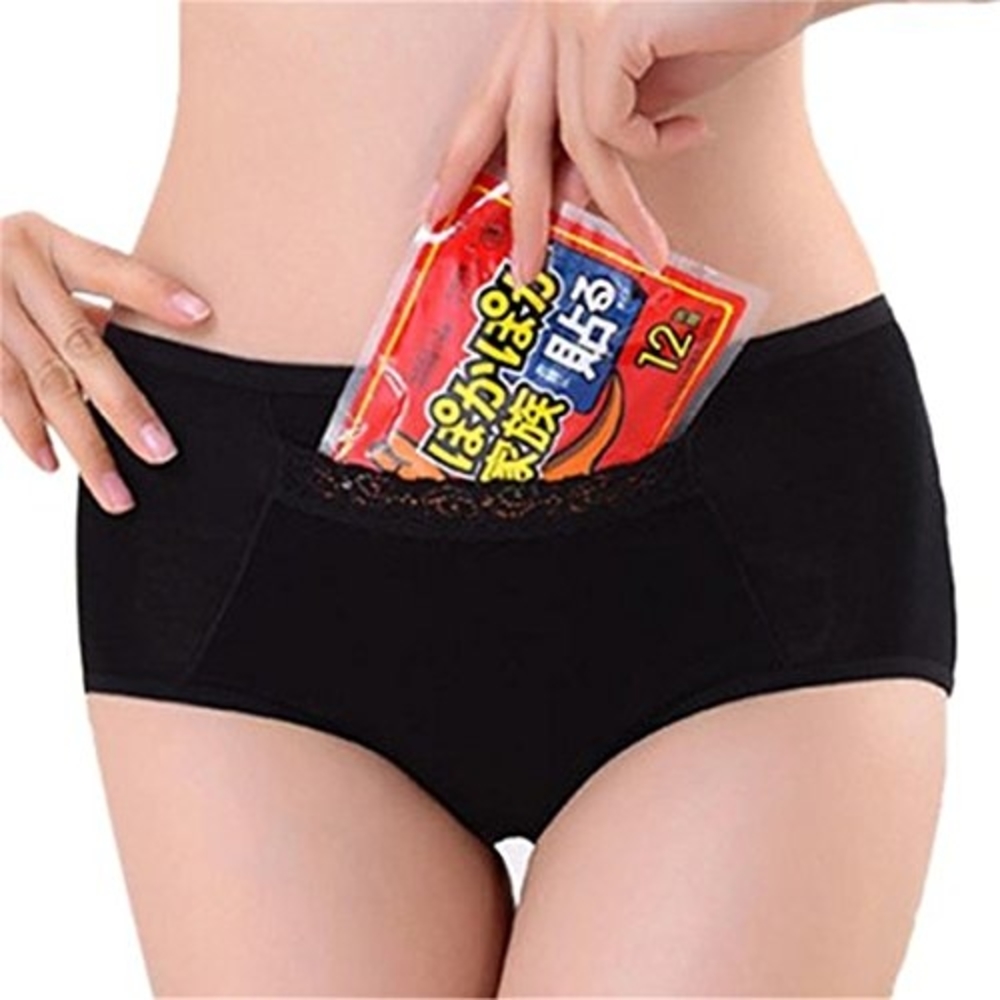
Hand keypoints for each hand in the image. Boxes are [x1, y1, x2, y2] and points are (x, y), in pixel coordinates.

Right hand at [1, 211, 212, 513]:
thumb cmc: (1, 266)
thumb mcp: (40, 262)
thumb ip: (82, 303)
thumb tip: (142, 353)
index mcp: (46, 243)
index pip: (109, 269)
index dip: (153, 292)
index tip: (201, 315)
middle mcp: (12, 270)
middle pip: (80, 346)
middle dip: (124, 406)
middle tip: (162, 452)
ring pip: (44, 385)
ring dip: (83, 443)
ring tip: (115, 489)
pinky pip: (2, 394)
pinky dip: (29, 432)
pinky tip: (54, 464)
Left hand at [423, 0, 817, 283]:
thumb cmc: (719, 20)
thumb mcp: (642, 87)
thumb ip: (597, 131)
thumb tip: (566, 197)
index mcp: (545, 19)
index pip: (491, 97)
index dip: (462, 155)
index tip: (438, 208)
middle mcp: (548, 10)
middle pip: (517, 126)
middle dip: (520, 209)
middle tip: (524, 272)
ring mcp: (574, 11)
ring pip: (574, 139)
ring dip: (616, 205)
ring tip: (648, 249)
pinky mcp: (607, 23)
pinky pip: (611, 124)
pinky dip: (652, 144)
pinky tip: (691, 132)